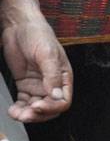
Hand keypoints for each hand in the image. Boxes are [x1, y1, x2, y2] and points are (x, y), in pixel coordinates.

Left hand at [1, 6, 71, 122]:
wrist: (18, 25)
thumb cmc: (38, 34)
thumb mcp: (47, 54)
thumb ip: (52, 76)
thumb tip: (56, 96)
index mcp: (63, 77)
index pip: (63, 101)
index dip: (52, 107)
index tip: (38, 105)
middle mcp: (52, 84)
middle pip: (50, 108)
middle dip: (39, 114)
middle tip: (26, 114)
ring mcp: (38, 85)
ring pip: (36, 108)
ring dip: (27, 114)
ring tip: (16, 114)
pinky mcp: (25, 85)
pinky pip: (24, 102)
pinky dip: (19, 109)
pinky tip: (13, 110)